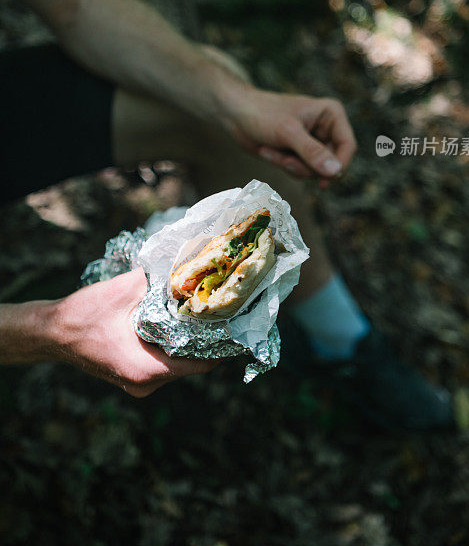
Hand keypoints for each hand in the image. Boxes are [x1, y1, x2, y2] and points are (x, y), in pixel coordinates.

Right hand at [52, 268, 214, 396]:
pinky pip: (165, 360)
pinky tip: (180, 320)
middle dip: (209, 338)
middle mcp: (146, 383)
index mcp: (147, 369)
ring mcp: (140, 382)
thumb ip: (157, 281)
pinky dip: (174, 342)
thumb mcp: (123, 290)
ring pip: (179, 362)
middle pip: (192, 363)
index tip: (239, 322)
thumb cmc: (82, 316)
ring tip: (205, 312)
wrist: (49, 332)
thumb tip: (186, 267)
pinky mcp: (134, 374)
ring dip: (191, 339)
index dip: (223, 344)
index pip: (201, 364)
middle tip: (224, 310)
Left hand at [227, 88, 356, 188]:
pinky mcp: (299, 152)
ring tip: (271, 152)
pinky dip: (283, 165)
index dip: (338, 165)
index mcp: (331, 114)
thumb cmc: (262, 114)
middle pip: (331, 163)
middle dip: (305, 166)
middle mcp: (325, 128)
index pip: (347, 145)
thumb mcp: (288, 133)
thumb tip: (335, 171)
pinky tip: (267, 152)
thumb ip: (312, 152)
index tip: (323, 181)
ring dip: (291, 166)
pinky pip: (300, 170)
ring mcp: (312, 142)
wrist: (235, 114)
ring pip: (314, 170)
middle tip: (285, 161)